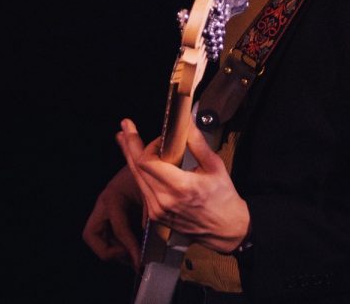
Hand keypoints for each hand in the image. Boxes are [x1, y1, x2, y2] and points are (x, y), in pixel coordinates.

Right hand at [82, 165, 143, 265]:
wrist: (148, 157)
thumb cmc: (149, 170)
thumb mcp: (151, 191)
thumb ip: (150, 213)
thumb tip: (149, 238)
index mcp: (112, 197)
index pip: (118, 230)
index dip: (129, 248)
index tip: (139, 261)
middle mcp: (104, 204)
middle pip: (93, 236)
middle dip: (109, 251)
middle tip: (129, 257)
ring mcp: (105, 209)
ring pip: (98, 237)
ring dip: (114, 249)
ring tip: (134, 255)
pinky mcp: (111, 212)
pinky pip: (108, 233)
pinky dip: (119, 243)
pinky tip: (135, 246)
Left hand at [117, 118, 249, 253]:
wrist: (224, 227)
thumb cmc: (223, 197)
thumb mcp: (215, 166)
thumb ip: (197, 143)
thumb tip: (186, 122)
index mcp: (180, 187)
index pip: (148, 162)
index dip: (149, 145)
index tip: (160, 137)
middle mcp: (164, 200)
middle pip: (136, 168)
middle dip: (130, 144)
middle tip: (125, 127)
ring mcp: (157, 209)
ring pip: (136, 179)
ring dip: (131, 158)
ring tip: (126, 140)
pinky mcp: (155, 215)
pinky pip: (143, 189)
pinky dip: (140, 173)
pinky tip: (140, 163)